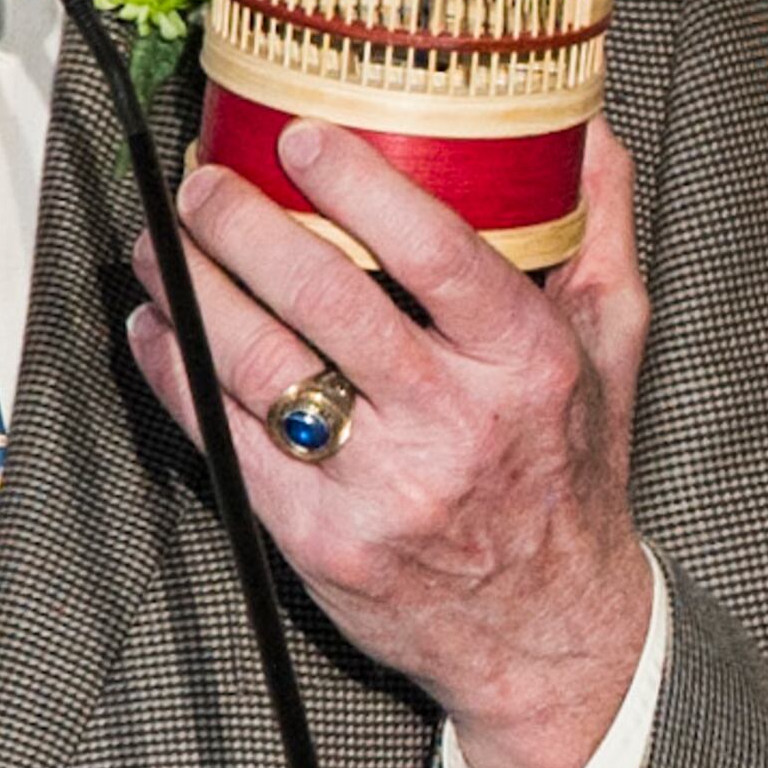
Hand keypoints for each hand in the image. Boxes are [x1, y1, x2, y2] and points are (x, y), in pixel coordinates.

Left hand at [130, 113, 654, 767]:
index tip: (304, 140)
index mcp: (524, 364)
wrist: (548, 636)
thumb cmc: (569, 482)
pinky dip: (177, 377)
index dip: (359, 189)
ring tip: (159, 244)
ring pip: (262, 368)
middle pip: (326, 302)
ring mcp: (380, 487)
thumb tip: (582, 132)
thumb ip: (597, 235)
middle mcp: (453, 424)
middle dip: (244, 227)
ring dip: (192, 294)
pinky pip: (229, 442)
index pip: (437, 254)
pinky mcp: (317, 539)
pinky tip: (157, 331)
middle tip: (203, 182)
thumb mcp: (610, 355)